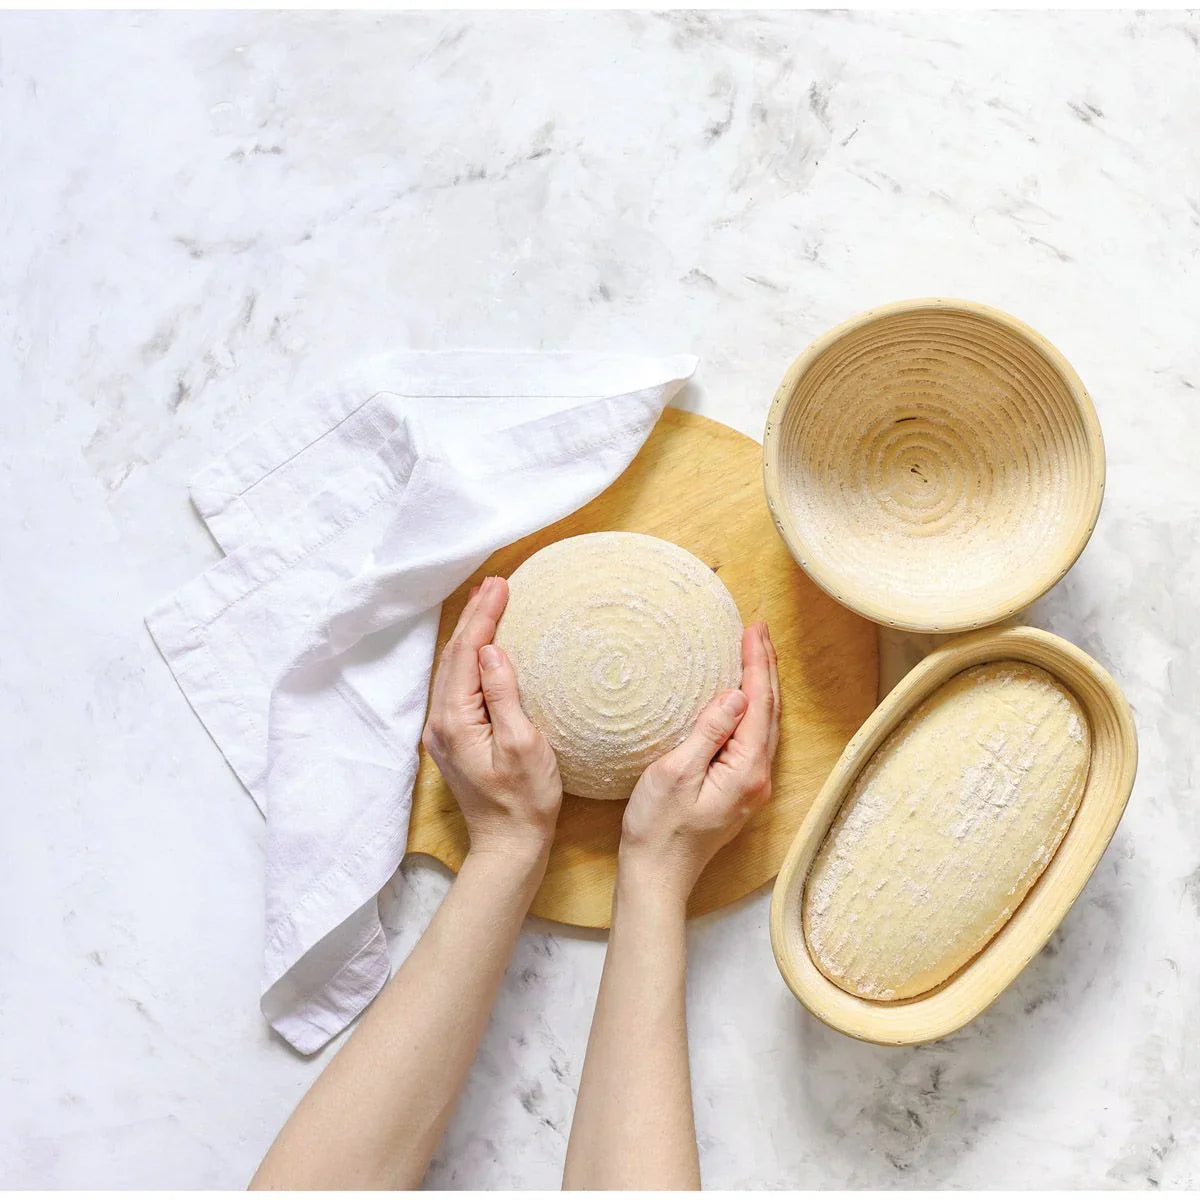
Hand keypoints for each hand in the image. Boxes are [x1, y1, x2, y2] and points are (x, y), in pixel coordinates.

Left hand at [422, 575, 562, 859]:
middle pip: (454, 656)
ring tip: (490, 603)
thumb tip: (492, 651)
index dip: (484, 616)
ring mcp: (445, 732)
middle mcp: (441, 723)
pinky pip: (458, 685)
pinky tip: (484, 647)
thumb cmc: (525, 801)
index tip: (501, 586)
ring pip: (453, 668)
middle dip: (475, 617)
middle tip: (496, 583)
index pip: (467, 654)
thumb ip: (503, 696)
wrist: (509, 845)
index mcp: (456, 721)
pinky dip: (470, 657)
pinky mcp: (455, 738)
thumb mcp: (524, 745)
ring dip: (471, 634)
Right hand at [619, 622, 779, 901]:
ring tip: (755, 653)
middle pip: (769, 712)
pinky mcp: (738, 791)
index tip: (753, 629)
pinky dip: (753, 710)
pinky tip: (742, 699)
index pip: (758, 704)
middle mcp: (757, 778)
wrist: (656, 875)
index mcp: (746, 770)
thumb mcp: (676, 773)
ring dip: (761, 687)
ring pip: (765, 725)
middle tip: (758, 630)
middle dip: (765, 668)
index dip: (756, 663)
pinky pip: (753, 740)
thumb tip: (736, 696)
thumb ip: (709, 732)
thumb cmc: (658, 828)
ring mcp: (750, 787)